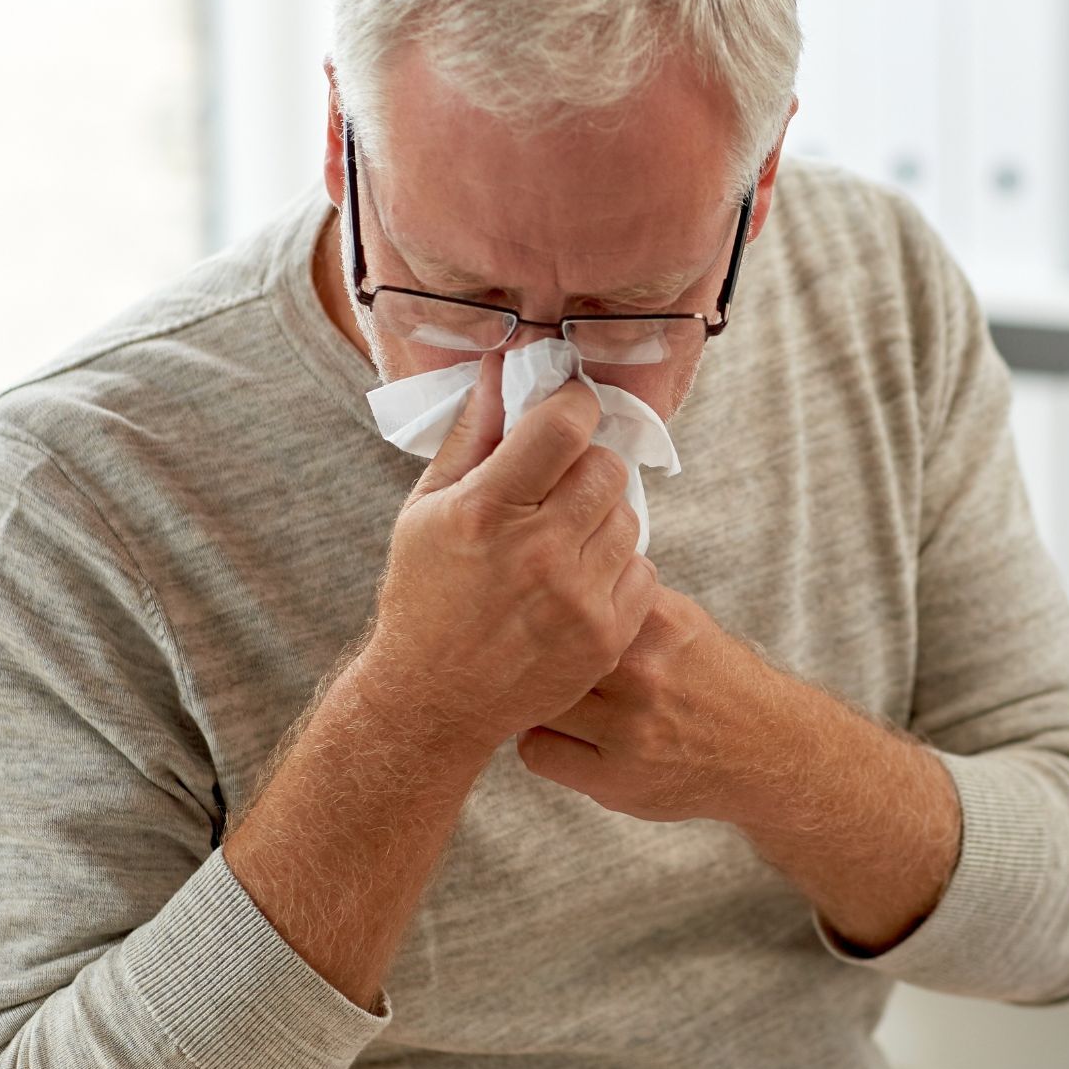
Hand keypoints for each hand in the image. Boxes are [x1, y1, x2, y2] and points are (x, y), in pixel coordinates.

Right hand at [359, 352, 658, 753]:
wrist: (433, 700)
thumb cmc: (424, 595)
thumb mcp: (426, 509)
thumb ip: (472, 435)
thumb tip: (505, 368)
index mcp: (486, 510)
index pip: (564, 425)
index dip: (573, 406)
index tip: (568, 411)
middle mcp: (536, 552)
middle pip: (606, 468)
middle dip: (586, 467)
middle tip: (559, 487)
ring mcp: (577, 598)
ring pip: (628, 517)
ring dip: (602, 517)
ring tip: (564, 539)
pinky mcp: (605, 637)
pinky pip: (643, 569)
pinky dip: (617, 568)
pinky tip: (579, 580)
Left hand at [517, 586, 809, 823]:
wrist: (767, 748)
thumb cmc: (714, 679)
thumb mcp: (682, 621)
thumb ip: (624, 601)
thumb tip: (557, 575)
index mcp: (659, 621)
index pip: (568, 597)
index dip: (543, 605)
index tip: (533, 611)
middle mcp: (645, 673)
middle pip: (543, 650)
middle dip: (533, 655)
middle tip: (530, 660)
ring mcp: (631, 730)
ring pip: (537, 702)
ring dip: (536, 700)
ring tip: (553, 698)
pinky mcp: (618, 779)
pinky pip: (538, 752)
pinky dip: (542, 742)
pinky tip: (566, 735)